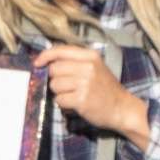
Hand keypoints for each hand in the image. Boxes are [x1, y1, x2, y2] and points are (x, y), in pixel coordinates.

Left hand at [34, 45, 150, 146]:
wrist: (122, 108)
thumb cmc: (105, 88)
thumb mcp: (95, 67)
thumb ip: (74, 61)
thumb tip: (47, 61)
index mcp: (90, 55)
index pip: (60, 50)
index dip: (45, 56)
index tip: (37, 63)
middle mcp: (88, 67)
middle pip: (54, 69)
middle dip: (55, 79)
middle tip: (67, 86)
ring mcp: (85, 83)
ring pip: (54, 85)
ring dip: (59, 93)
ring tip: (73, 95)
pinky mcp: (82, 99)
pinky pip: (59, 99)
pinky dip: (64, 104)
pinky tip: (75, 104)